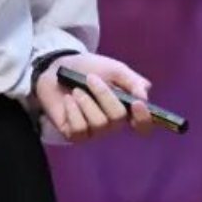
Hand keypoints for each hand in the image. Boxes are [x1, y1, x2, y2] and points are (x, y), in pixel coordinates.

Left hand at [34, 52, 154, 142]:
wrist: (57, 67)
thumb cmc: (88, 69)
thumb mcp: (113, 69)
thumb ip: (132, 81)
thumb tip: (144, 96)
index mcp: (125, 108)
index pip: (143, 125)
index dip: (144, 119)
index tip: (137, 103)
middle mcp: (112, 124)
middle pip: (118, 119)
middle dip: (104, 95)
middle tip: (90, 78)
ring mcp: (93, 131)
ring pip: (98, 124)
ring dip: (86, 101)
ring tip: (76, 90)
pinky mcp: (74, 134)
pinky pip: (79, 130)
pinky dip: (72, 110)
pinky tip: (67, 100)